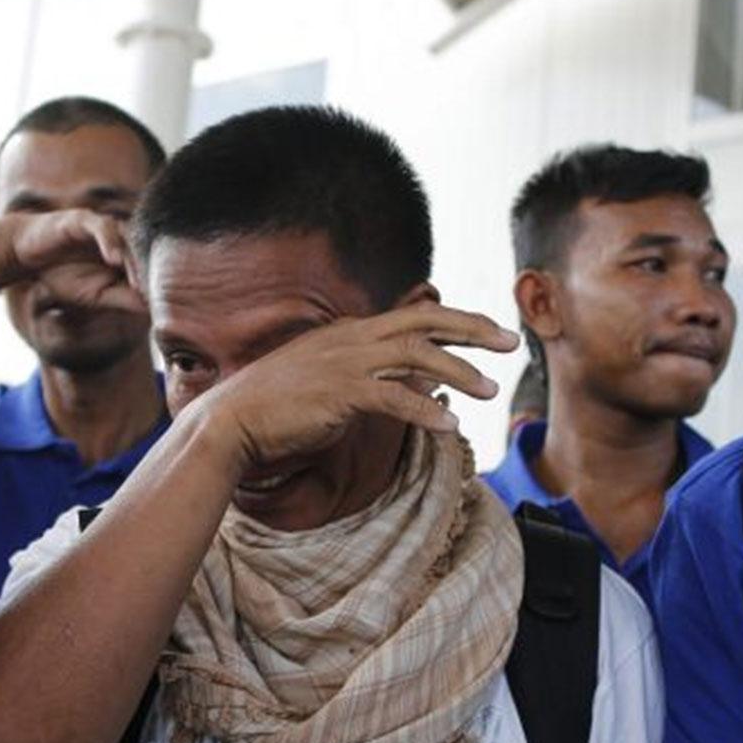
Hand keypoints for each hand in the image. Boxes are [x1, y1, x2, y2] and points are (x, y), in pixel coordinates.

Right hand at [0, 208, 143, 317]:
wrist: (26, 255)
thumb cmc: (62, 275)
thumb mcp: (94, 296)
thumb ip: (121, 299)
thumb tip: (151, 311)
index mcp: (125, 254)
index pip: (148, 265)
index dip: (157, 283)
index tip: (164, 306)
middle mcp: (118, 237)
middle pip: (142, 251)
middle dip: (150, 273)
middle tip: (157, 297)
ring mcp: (102, 225)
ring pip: (126, 237)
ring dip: (133, 259)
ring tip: (138, 282)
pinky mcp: (82, 218)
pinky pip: (101, 226)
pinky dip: (109, 241)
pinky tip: (114, 260)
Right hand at [197, 302, 518, 471]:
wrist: (232, 422)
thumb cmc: (278, 408)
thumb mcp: (329, 383)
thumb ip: (371, 378)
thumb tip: (414, 385)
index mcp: (350, 332)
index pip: (415, 315)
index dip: (458, 320)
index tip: (490, 331)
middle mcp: (352, 339)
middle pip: (426, 321)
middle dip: (473, 329)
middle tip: (510, 342)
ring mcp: (345, 363)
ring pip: (417, 355)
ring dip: (459, 372)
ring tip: (489, 391)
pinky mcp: (339, 393)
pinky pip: (393, 398)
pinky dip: (425, 411)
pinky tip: (450, 427)